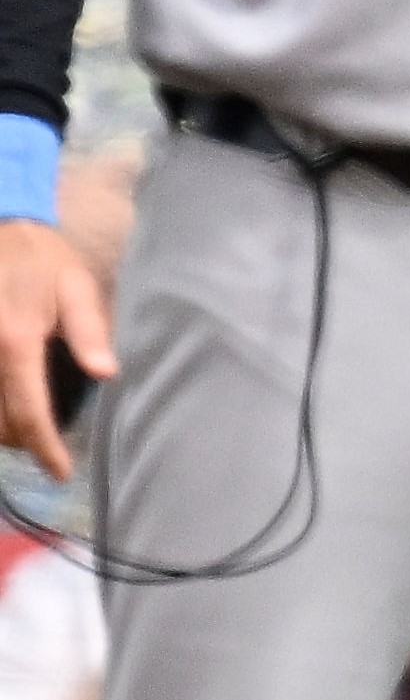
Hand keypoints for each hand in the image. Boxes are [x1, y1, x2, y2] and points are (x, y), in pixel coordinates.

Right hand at [0, 219, 107, 478]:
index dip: (44, 447)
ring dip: (2, 427)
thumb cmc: (43, 259)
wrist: (0, 227)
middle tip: (48, 450)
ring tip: (29, 432)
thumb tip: (108, 374)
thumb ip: (90, 331)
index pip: (28, 410)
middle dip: (22, 442)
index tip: (60, 472)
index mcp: (16, 340)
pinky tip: (10, 406)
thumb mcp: (77, 287)